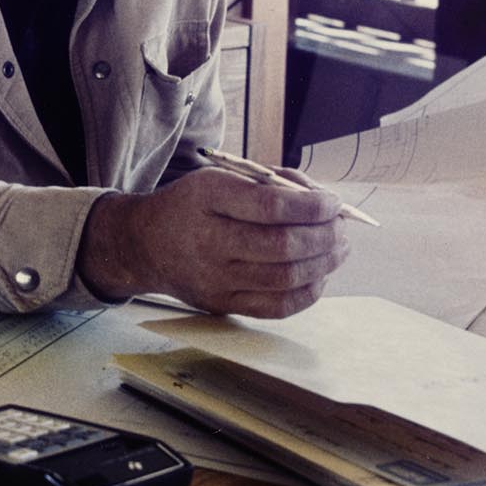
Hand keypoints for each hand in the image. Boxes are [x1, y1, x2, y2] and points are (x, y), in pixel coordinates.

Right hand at [77, 167, 348, 317]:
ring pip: (285, 279)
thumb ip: (269, 184)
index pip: (270, 206)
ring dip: (324, 263)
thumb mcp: (219, 178)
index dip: (311, 206)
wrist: (145, 244)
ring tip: (338, 248)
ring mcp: (215, 279)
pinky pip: (277, 307)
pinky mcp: (223, 304)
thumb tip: (324, 202)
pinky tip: (318, 275)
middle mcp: (208, 241)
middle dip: (324, 236)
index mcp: (207, 198)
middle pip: (283, 246)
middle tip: (341, 227)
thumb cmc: (192, 205)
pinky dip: (308, 292)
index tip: (332, 202)